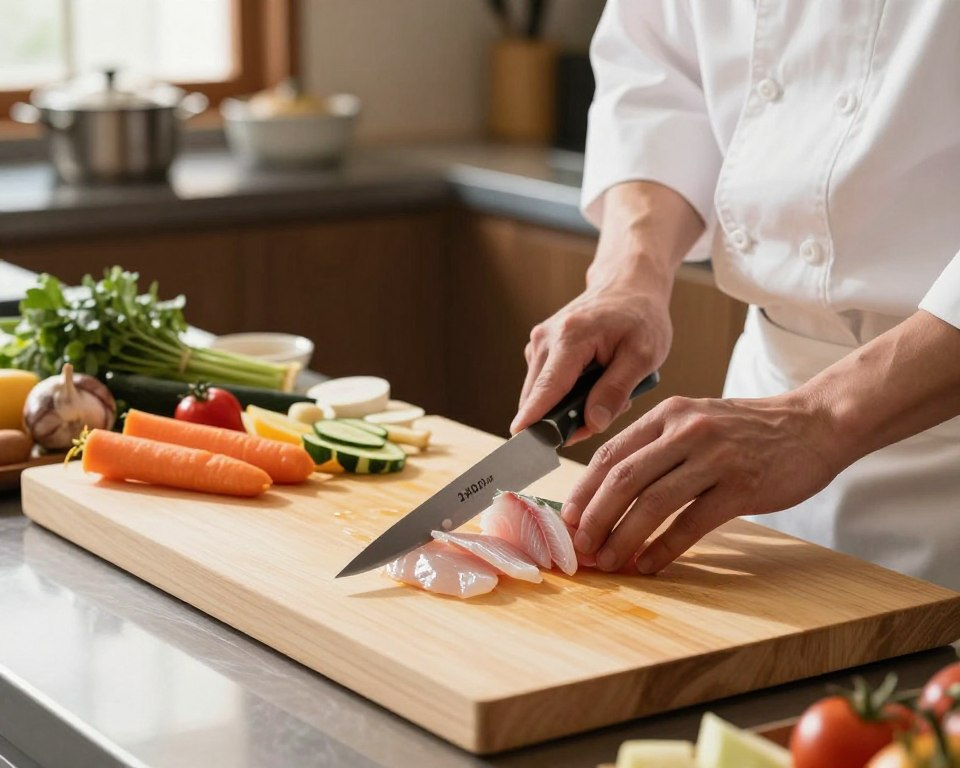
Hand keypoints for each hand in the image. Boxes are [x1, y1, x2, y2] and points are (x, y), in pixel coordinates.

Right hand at [511, 180, 703, 441]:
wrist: (628, 286)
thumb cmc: (641, 317)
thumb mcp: (644, 355)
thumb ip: (616, 390)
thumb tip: (591, 423)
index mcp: (571, 338)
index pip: (547, 389)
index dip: (533, 420)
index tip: (519, 444)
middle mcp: (545, 339)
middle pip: (540, 398)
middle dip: (566, 419)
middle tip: (607, 412)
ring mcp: (539, 343)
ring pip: (541, 395)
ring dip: (569, 407)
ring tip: (606, 391)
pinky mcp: (539, 350)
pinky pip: (545, 387)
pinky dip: (566, 395)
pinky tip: (593, 383)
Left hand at [561, 393, 844, 572]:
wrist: (815, 423)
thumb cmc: (750, 429)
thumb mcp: (696, 419)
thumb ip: (657, 445)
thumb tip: (610, 489)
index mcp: (668, 415)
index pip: (610, 454)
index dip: (583, 490)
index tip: (567, 520)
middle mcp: (685, 431)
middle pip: (623, 479)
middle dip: (595, 518)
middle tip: (581, 548)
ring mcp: (714, 457)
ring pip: (652, 503)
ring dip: (624, 537)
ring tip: (609, 561)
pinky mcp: (740, 486)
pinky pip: (691, 523)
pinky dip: (665, 548)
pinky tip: (649, 564)